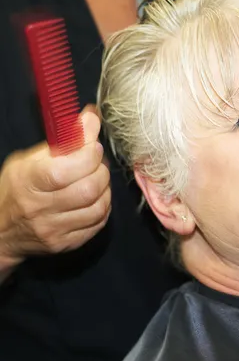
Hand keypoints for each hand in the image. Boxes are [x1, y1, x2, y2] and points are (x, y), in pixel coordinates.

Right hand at [0, 106, 111, 269]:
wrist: (0, 231)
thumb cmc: (17, 189)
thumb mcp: (28, 160)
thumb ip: (62, 140)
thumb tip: (91, 117)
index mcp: (28, 181)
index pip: (67, 168)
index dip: (89, 154)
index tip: (93, 144)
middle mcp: (40, 208)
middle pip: (89, 187)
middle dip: (101, 169)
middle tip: (96, 162)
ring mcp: (55, 229)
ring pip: (99, 205)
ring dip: (105, 188)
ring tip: (96, 178)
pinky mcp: (67, 244)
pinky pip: (99, 222)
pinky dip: (103, 206)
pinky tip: (95, 198)